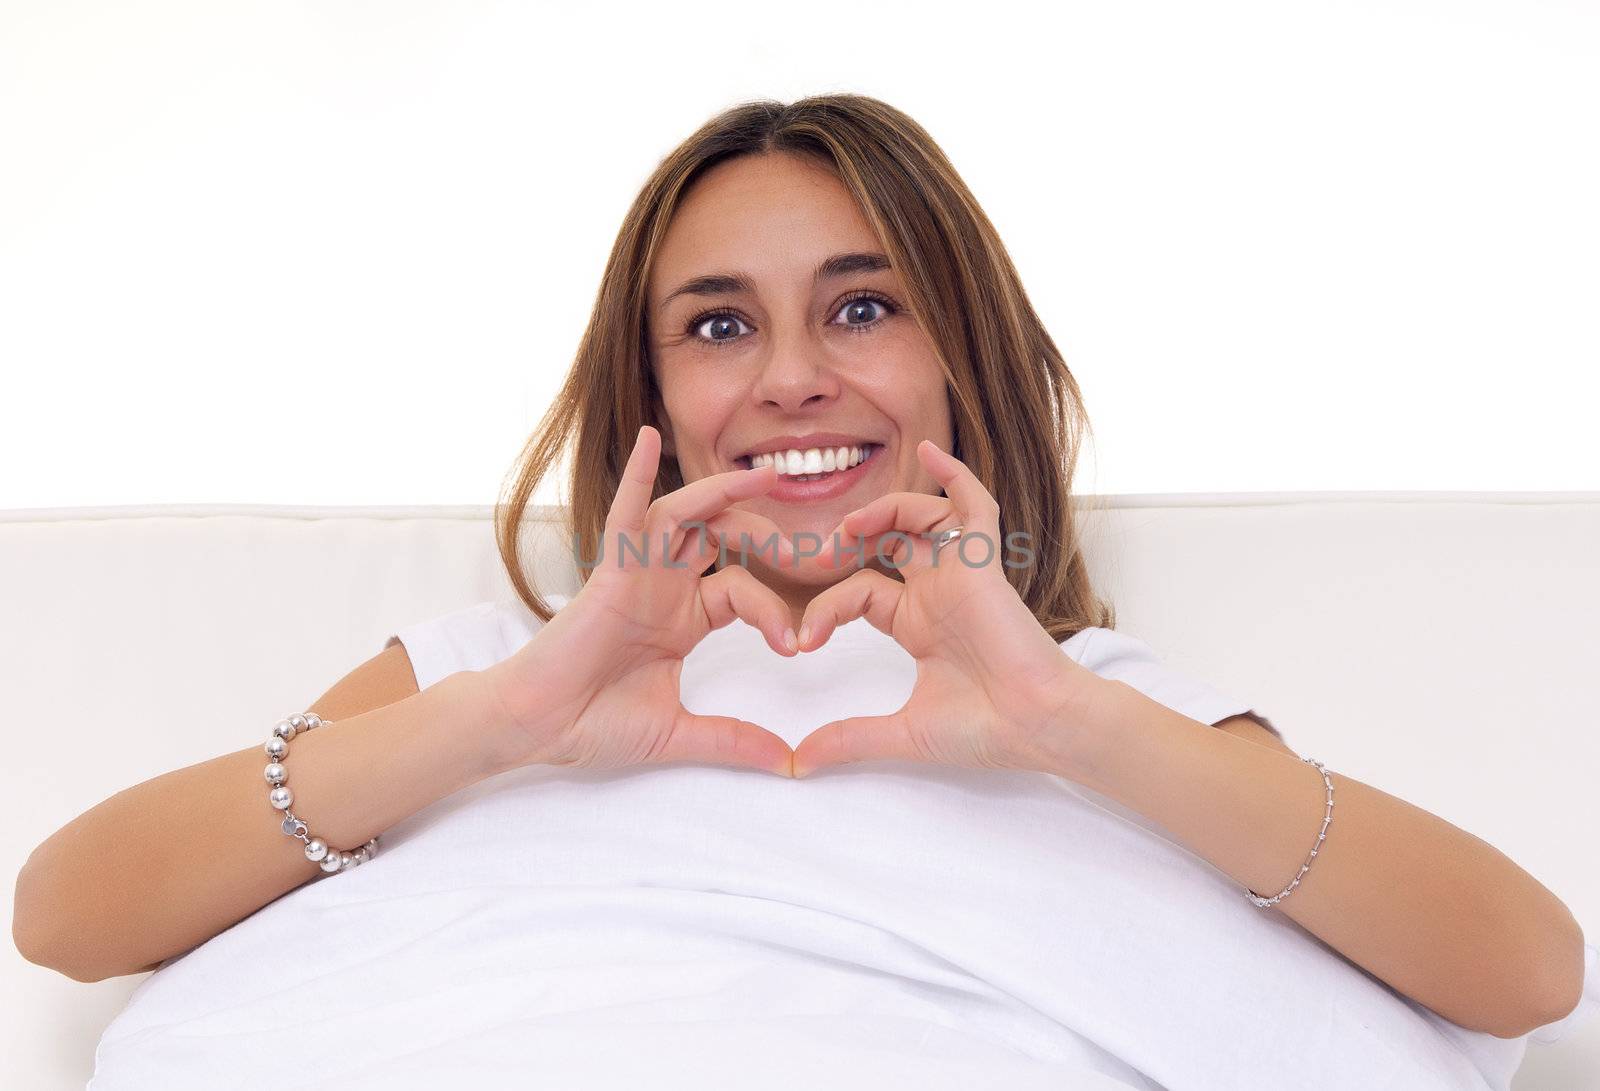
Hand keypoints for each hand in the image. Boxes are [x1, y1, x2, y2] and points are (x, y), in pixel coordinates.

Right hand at [481, 425, 800, 776]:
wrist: (540, 728)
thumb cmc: (594, 722)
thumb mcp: (681, 732)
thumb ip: (734, 740)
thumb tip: (789, 765)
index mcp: (683, 616)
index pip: (743, 591)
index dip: (775, 611)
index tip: (794, 648)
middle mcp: (663, 585)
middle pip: (722, 537)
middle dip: (765, 536)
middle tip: (808, 551)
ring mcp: (636, 574)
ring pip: (683, 515)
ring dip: (722, 492)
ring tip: (765, 476)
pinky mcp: (608, 574)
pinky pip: (624, 516)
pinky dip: (634, 476)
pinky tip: (647, 439)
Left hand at [790, 440, 1102, 777]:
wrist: (1040, 728)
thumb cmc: (987, 730)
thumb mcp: (903, 732)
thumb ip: (851, 738)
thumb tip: (801, 763)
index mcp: (918, 622)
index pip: (860, 591)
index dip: (826, 609)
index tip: (803, 644)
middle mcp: (938, 590)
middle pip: (888, 540)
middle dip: (849, 538)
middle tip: (814, 551)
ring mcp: (962, 574)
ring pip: (921, 517)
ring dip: (883, 511)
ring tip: (848, 528)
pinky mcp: (986, 565)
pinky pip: (975, 507)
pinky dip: (956, 477)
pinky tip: (930, 453)